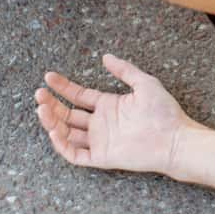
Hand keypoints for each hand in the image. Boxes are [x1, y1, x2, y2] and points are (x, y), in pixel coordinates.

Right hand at [35, 54, 196, 174]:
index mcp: (109, 106)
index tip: (48, 77)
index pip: (79, 95)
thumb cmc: (164, 112)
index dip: (63, 87)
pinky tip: (54, 131)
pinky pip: (75, 154)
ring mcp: (100, 140)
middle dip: (52, 104)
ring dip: (52, 122)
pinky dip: (62, 145)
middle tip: (39, 94)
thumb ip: (125, 70)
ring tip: (41, 109)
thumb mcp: (145, 84)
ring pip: (67, 133)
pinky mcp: (101, 157)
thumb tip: (106, 56)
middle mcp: (101, 123)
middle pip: (68, 114)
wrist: (175, 139)